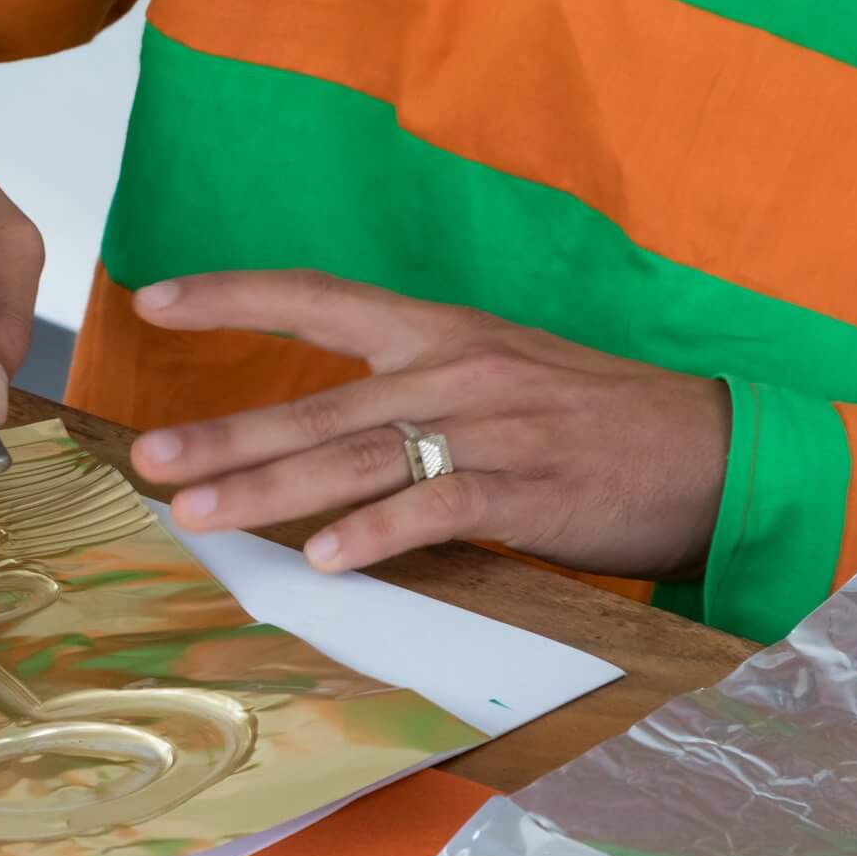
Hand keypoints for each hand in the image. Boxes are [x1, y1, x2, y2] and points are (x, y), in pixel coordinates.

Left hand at [126, 272, 730, 580]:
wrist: (711, 447)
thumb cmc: (595, 419)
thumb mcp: (498, 376)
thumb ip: (412, 396)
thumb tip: (320, 436)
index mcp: (442, 331)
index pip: (318, 296)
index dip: (233, 296)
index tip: (153, 300)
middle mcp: (454, 368)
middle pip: (318, 402)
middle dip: (225, 434)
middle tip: (146, 460)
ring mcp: (489, 427)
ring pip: (358, 457)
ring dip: (270, 488)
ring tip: (197, 512)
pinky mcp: (526, 489)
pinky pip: (438, 510)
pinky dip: (380, 534)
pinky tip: (327, 559)